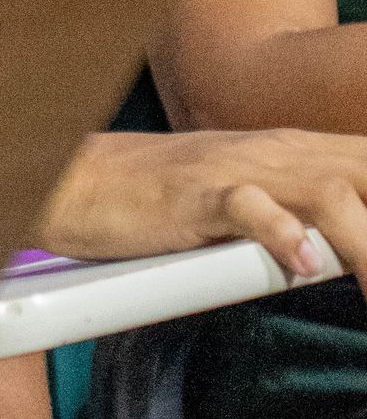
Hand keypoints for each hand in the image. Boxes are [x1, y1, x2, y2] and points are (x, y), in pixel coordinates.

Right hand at [41, 128, 366, 293]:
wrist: (80, 181)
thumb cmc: (166, 200)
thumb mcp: (253, 203)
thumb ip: (308, 220)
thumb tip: (346, 255)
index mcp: (303, 153)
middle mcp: (282, 152)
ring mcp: (240, 170)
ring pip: (329, 194)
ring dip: (365, 244)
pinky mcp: (195, 195)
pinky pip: (248, 207)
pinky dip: (282, 235)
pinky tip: (304, 265)